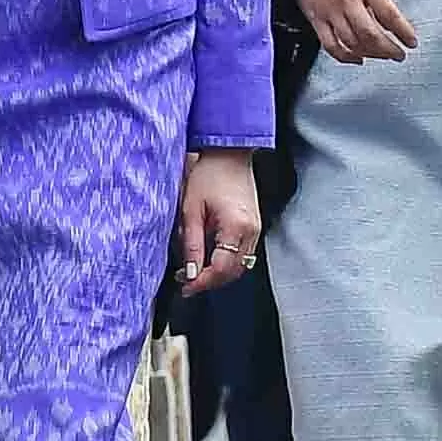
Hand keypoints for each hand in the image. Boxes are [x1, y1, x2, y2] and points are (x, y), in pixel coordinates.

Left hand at [174, 148, 262, 296]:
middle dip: (209, 282)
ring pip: (240, 266)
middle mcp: (251, 232)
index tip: (185, 286)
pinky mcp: (254, 227)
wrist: (229, 154)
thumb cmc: (209, 175)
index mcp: (236, 227)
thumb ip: (191, 244)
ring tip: (194, 271)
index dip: (202, 282)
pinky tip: (209, 257)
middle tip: (186, 282)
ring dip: (218, 274)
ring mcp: (256, 230)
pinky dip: (226, 262)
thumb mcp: (191, 210)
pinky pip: (243, 254)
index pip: (221, 269)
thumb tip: (190, 272)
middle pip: (233, 272)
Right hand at [292, 0, 417, 63]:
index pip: (389, 14)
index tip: (411, 41)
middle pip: (371, 33)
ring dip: (371, 54)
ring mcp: (331, 11)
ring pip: (353, 43)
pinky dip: (346, 57)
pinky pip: (332, 45)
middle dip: (389, 49)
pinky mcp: (317, 20)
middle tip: (398, 54)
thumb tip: (388, 18)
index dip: (403, 32)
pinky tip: (356, 58)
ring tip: (381, 55)